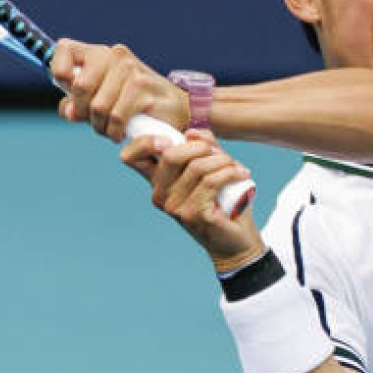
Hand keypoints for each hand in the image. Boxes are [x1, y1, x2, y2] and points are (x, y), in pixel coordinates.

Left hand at [50, 38, 189, 141]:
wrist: (174, 109)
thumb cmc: (132, 105)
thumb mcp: (100, 102)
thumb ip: (77, 104)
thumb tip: (67, 111)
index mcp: (100, 53)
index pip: (64, 49)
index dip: (59, 73)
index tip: (70, 92)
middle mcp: (115, 55)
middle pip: (79, 86)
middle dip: (83, 112)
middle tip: (95, 122)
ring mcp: (130, 70)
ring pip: (98, 106)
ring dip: (100, 127)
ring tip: (110, 130)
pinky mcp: (143, 88)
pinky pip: (116, 117)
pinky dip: (114, 131)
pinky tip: (121, 133)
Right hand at [122, 129, 263, 270]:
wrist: (236, 238)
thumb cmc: (224, 201)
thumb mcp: (212, 166)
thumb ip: (202, 145)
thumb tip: (192, 133)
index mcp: (159, 181)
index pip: (132, 157)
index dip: (144, 142)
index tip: (169, 139)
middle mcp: (160, 194)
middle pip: (170, 155)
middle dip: (200, 147)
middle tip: (219, 154)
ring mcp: (174, 207)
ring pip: (197, 167)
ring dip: (223, 161)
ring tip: (236, 167)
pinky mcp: (192, 215)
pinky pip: (211, 181)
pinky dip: (230, 172)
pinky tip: (241, 173)